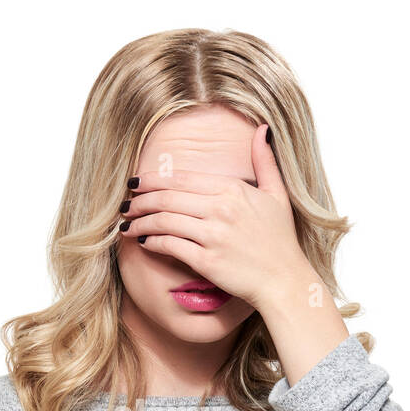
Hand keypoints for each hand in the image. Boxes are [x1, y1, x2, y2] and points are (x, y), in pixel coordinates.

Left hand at [119, 122, 318, 310]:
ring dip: (140, 222)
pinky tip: (143, 242)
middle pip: (166, 197)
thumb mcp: (278, 194)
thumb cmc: (280, 240)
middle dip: (139, 200)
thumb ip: (265, 161)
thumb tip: (263, 129)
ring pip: (164, 220)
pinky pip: (169, 245)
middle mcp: (221, 209)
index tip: (136, 183)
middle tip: (125, 205)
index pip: (181, 178)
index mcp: (233, 189)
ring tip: (127, 225)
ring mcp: (213, 235)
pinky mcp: (207, 261)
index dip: (153, 180)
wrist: (285, 281)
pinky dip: (152, 242)